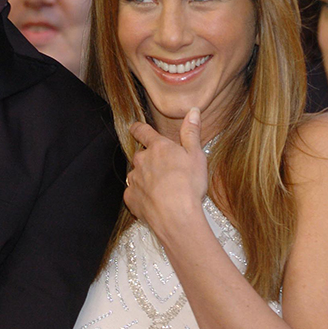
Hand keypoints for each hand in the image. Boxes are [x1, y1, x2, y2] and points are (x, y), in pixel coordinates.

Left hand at [125, 108, 207, 237]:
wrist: (177, 217)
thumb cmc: (189, 185)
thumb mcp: (196, 155)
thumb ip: (191, 132)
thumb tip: (193, 111)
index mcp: (158, 148)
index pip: (143, 132)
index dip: (139, 128)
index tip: (135, 127)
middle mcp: (141, 161)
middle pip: (141, 155)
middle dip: (149, 160)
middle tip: (165, 170)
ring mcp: (134, 179)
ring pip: (136, 174)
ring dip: (145, 178)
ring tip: (162, 189)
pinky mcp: (131, 198)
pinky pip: (133, 193)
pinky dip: (141, 196)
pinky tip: (154, 202)